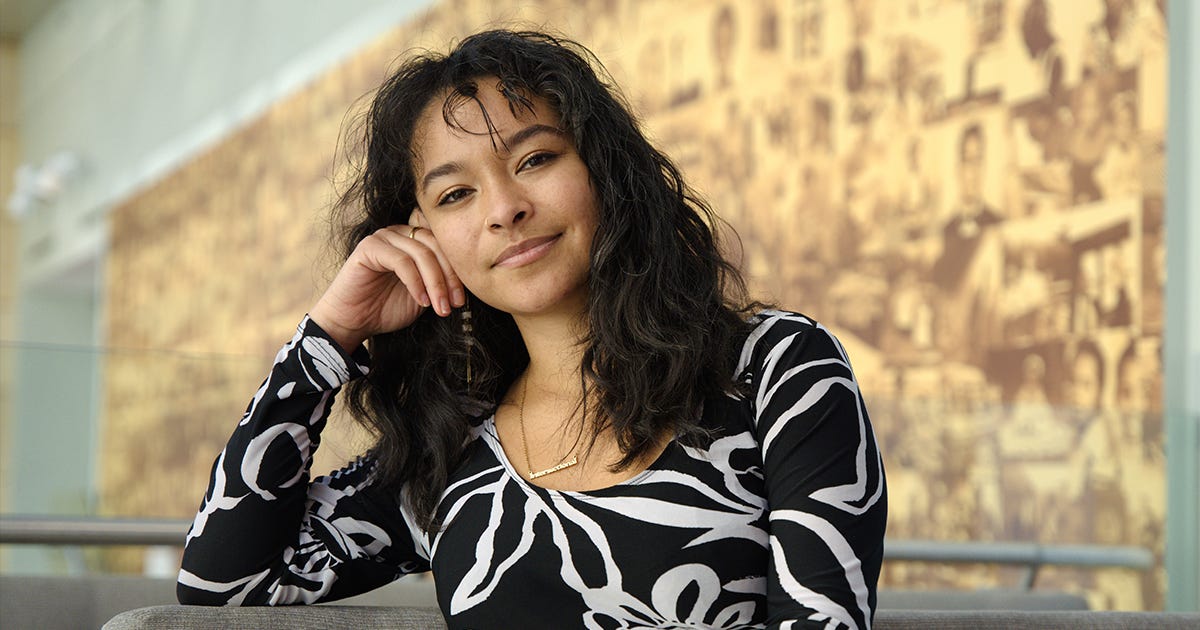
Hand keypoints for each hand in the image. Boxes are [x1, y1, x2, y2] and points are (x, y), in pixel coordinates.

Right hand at [309, 224, 465, 351]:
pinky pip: (401, 261)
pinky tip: (421, 300)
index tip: (461, 300)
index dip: (456, 271)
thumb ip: (439, 282)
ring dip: (435, 283)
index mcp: (415, 241)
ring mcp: (384, 237)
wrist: (353, 322)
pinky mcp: (369, 247)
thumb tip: (468, 281)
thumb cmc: (386, 308)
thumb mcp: (423, 295)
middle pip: (435, 246)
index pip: (444, 246)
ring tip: (440, 307)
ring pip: (421, 253)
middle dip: (449, 277)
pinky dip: (415, 282)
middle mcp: (400, 234)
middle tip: (454, 304)